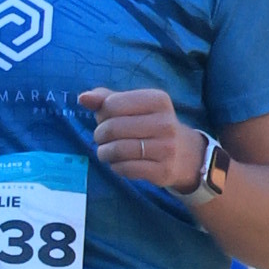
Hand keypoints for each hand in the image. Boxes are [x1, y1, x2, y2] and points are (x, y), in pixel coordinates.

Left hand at [80, 85, 201, 191]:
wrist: (186, 155)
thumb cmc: (151, 125)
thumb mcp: (135, 106)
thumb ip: (107, 99)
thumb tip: (83, 98)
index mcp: (158, 100)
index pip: (113, 104)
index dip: (101, 114)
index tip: (105, 119)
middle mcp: (165, 123)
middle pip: (113, 127)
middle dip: (100, 134)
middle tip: (102, 139)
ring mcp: (166, 148)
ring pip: (118, 150)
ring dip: (104, 153)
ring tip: (106, 152)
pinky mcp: (163, 170)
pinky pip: (126, 168)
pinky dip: (116, 167)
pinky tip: (119, 163)